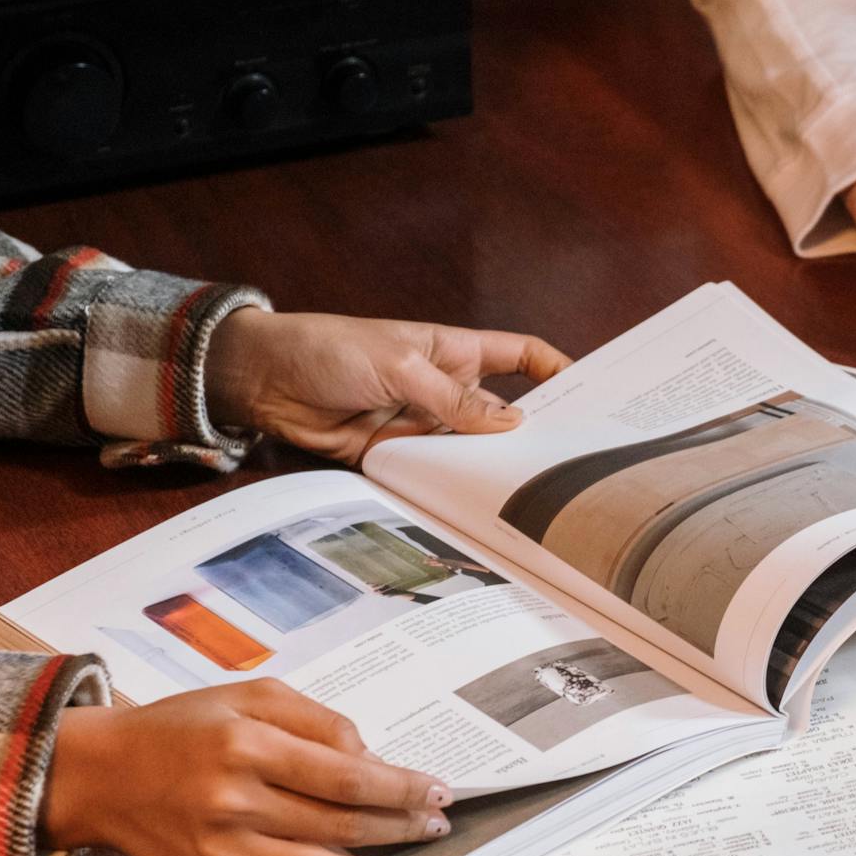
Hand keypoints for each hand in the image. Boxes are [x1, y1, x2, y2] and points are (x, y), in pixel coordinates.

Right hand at [45, 679, 457, 855]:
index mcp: (250, 745)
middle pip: (342, 824)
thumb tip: (370, 756)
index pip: (345, 774)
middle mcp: (238, 801)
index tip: (438, 792)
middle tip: (444, 830)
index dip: (399, 786)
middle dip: (403, 829)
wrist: (98, 772)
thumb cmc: (180, 727)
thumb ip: (315, 718)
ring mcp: (225, 852)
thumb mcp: (247, 695)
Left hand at [205, 308, 572, 463]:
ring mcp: (424, 424)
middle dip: (531, 436)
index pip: (522, 357)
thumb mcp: (400, 366)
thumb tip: (512, 425)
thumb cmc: (330, 349)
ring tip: (528, 494)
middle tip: (567, 463)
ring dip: (488, 470)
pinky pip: (433, 475)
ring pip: (471, 452)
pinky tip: (471, 507)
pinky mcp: (397, 455)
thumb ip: (454, 399)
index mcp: (457, 352)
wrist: (264, 379)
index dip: (557, 371)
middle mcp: (447, 390)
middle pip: (504, 415)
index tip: (591, 393)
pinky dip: (448, 490)